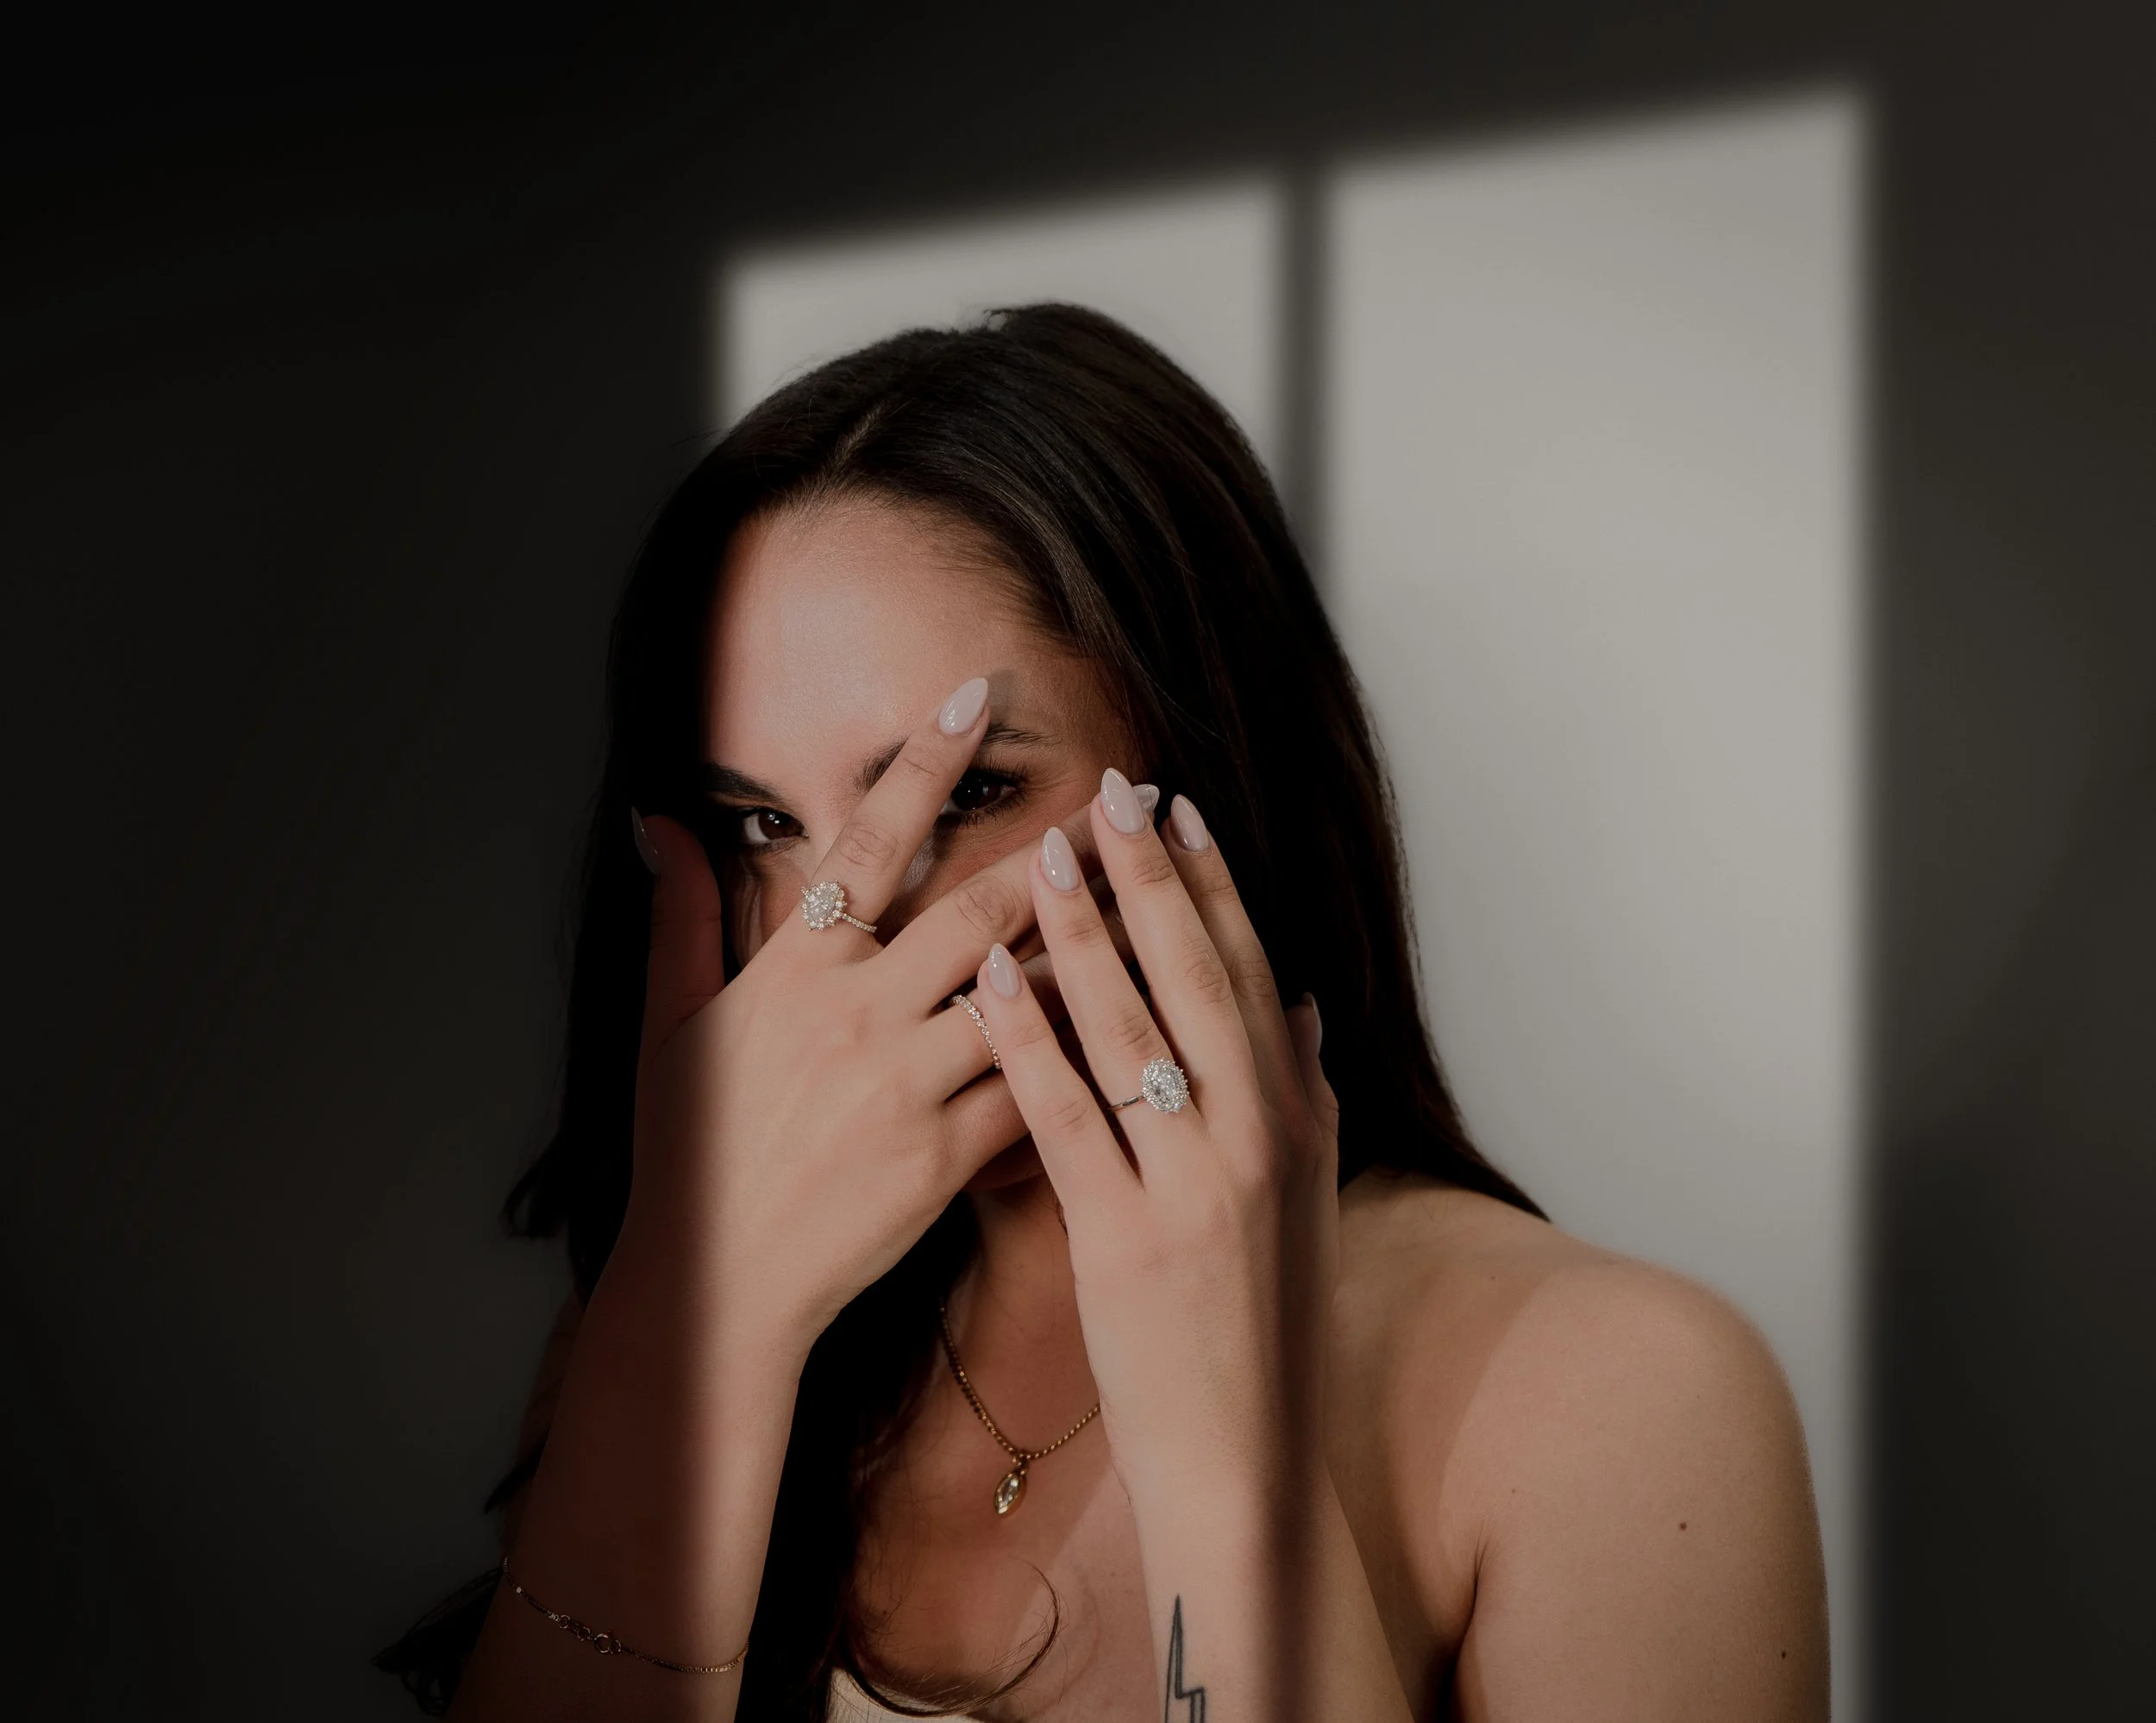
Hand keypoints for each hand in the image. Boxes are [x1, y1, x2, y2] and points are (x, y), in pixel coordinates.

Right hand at [626, 678, 1103, 1351]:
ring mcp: (906, 1084)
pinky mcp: (946, 1155)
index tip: (977, 697)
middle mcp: (856, 1014)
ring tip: (1162, 894)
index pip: (869, 842)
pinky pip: (1032, 1087)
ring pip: (1025, 992)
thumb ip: (681, 914)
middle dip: (1062, 847)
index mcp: (794, 969)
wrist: (716, 1285)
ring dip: (1096, 940)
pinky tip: (1139, 1018)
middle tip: (1130, 796)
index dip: (923, 764)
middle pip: (979, 906)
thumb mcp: (670, 1024)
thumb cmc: (691, 1152)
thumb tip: (658, 820)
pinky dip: (1081, 1052)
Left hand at [966, 772, 1341, 1500]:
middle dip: (1151, 879)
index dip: (1213, 888)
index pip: (1249, 976)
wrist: (1245, 1455)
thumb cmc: (1263, 1325)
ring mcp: (1190, 1188)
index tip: (1178, 810)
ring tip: (1043, 851)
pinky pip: (1064, 1119)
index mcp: (1295, 1122)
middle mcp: (1254, 1140)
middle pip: (1195, 980)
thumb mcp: (1304, 1203)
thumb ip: (1302, 1097)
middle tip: (1114, 789)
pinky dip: (1029, 1039)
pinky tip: (995, 978)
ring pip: (1131, 1032)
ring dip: (1085, 933)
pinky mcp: (1122, 1240)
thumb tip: (1294, 1003)